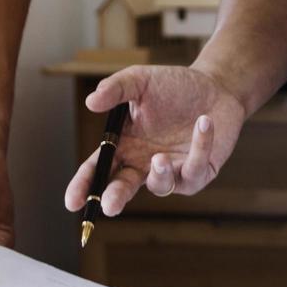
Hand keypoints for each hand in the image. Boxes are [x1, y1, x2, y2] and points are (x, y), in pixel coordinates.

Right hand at [62, 64, 247, 215]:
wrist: (215, 87)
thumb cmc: (173, 86)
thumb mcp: (140, 81)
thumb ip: (115, 89)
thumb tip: (90, 102)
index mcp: (124, 147)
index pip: (98, 170)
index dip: (84, 187)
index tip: (72, 202)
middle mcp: (144, 164)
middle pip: (123, 188)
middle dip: (115, 198)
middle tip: (110, 205)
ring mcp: (172, 172)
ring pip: (160, 186)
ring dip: (158, 175)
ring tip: (160, 157)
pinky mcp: (199, 172)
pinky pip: (194, 169)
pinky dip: (200, 146)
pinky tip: (203, 122)